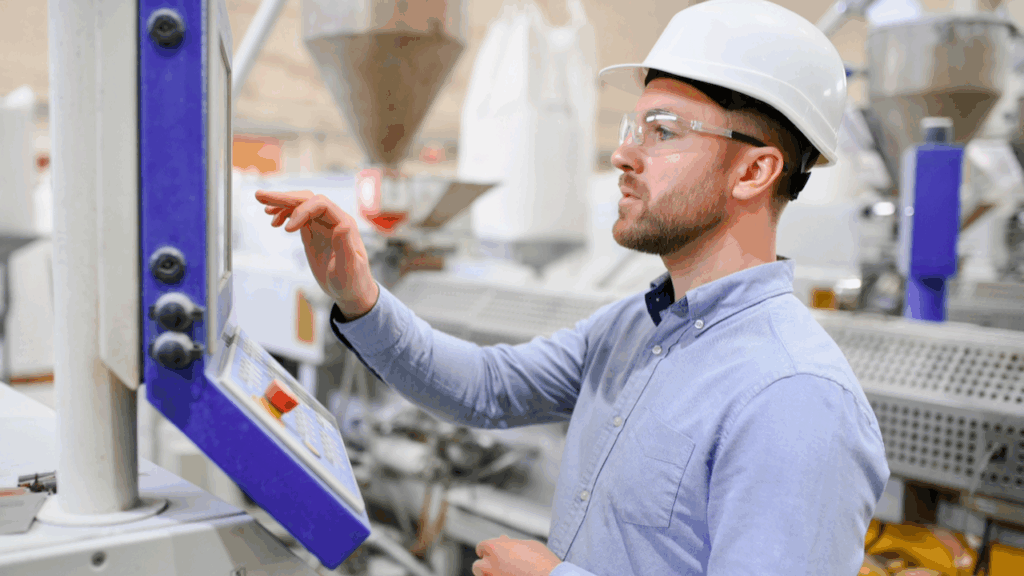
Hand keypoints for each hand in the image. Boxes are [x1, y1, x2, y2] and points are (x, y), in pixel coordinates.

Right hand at [255, 190, 378, 319]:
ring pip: (301, 205)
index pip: (321, 205)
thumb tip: (343, 224)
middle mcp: (334, 220)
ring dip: (282, 203)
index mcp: (344, 224)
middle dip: (285, 198)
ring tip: (264, 208)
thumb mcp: (349, 269)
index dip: (302, 211)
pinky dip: (285, 214)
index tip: (287, 230)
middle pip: (308, 200)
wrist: (351, 291)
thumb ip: (346, 247)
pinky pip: (299, 216)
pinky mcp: (314, 232)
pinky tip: (274, 221)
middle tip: (260, 197)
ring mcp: (323, 225)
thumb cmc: (352, 282)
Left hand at [472, 535, 560, 575]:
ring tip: (498, 573)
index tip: (488, 552)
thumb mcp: (528, 545)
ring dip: (488, 574)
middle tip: (493, 565)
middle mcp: (490, 564)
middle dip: (485, 564)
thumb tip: (504, 539)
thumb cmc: (543, 561)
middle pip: (478, 565)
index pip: (482, 546)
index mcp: (495, 547)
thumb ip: (512, 543)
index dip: (485, 549)